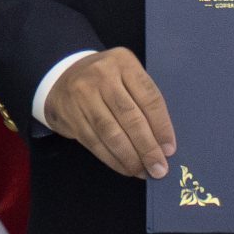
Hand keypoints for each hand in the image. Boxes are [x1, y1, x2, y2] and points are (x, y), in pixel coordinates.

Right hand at [44, 47, 175, 179]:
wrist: (64, 76)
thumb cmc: (107, 80)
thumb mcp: (127, 76)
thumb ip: (143, 101)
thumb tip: (163, 143)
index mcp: (124, 62)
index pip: (148, 97)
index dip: (162, 126)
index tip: (170, 149)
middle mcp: (102, 76)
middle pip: (130, 116)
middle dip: (147, 147)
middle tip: (159, 168)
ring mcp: (83, 95)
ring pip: (111, 132)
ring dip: (129, 157)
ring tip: (143, 171)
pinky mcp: (70, 115)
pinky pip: (94, 142)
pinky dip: (112, 159)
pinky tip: (125, 168)